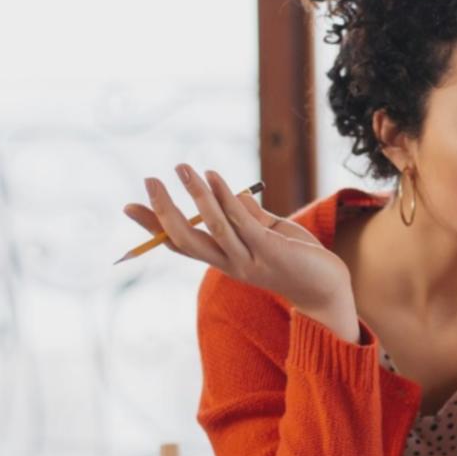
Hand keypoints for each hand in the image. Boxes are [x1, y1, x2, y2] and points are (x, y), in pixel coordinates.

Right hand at [123, 165, 353, 315]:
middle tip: (151, 180)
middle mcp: (229, 264)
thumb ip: (249, 217)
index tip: (128, 206)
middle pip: (184, 240)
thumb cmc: (298, 259)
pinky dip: (225, 197)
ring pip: (211, 226)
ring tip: (183, 168)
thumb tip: (230, 193)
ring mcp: (248, 259)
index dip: (153, 227)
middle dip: (163, 210)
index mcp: (224, 260)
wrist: (328, 286)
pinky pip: (241, 221)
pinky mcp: (269, 251)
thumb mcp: (268, 234)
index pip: (180, 245)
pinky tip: (215, 177)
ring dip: (195, 195)